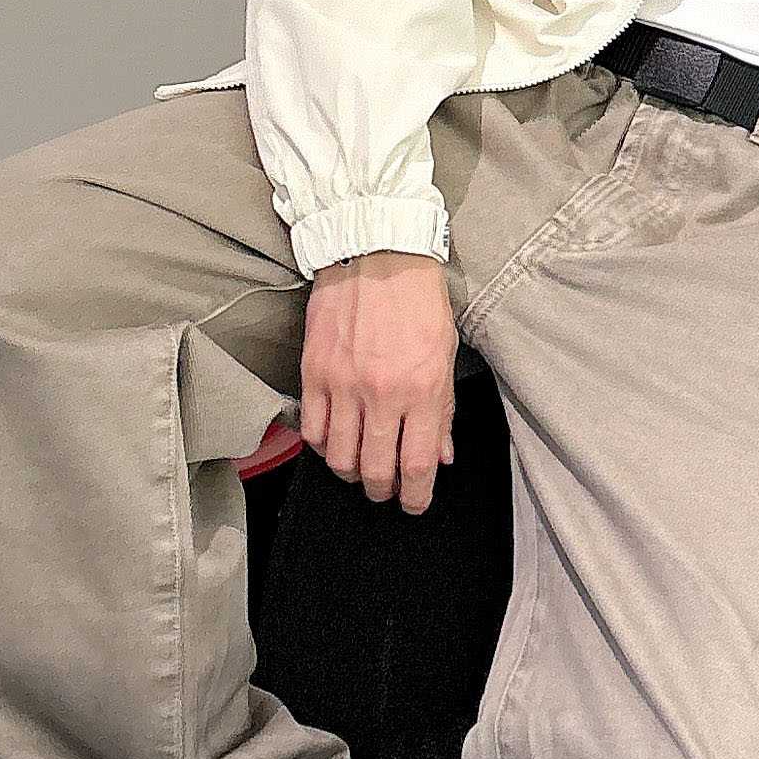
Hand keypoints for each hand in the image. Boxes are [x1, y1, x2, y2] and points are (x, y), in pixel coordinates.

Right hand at [301, 253, 459, 515]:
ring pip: (338, 458)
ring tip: (360, 469)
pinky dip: (322, 446)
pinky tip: (335, 441)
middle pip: (374, 469)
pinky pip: (313, 430)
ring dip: (351, 474)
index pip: (416, 464)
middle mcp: (382, 393)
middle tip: (387, 490)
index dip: (415, 496)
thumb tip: (440, 455)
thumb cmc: (419, 301)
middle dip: (382, 490)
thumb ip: (443, 410)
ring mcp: (343, 385)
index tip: (414, 505)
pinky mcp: (314, 373)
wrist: (378, 253)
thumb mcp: (446, 353)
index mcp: (422, 389)